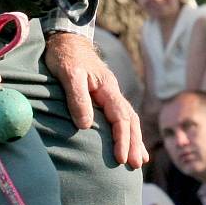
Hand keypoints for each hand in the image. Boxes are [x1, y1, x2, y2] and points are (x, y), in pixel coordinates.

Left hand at [44, 32, 148, 167]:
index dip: (122, 139)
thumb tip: (86, 126)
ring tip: (140, 160)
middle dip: (135, 143)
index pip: (121, 117)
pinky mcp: (105, 95)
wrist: (67, 38)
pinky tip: (130, 142)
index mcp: (107, 87)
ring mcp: (110, 93)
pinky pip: (121, 115)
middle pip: (130, 120)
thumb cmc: (65, 56)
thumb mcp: (69, 74)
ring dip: (135, 139)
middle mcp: (113, 91)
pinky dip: (129, 131)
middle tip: (136, 166)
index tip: (121, 158)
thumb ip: (77, 98)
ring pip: (129, 118)